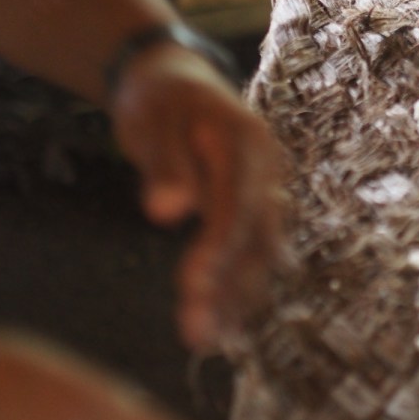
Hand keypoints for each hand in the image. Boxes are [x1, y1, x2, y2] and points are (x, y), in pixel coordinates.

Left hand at [109, 44, 286, 351]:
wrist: (176, 80)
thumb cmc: (161, 99)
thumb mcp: (154, 120)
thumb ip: (164, 164)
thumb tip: (165, 212)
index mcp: (245, 142)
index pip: (236, 203)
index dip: (218, 247)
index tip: (191, 286)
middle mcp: (265, 171)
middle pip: (254, 236)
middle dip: (228, 286)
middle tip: (195, 332)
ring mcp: (262, 191)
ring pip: (257, 252)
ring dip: (234, 297)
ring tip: (202, 339)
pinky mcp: (251, 209)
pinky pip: (249, 253)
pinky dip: (235, 287)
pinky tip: (218, 324)